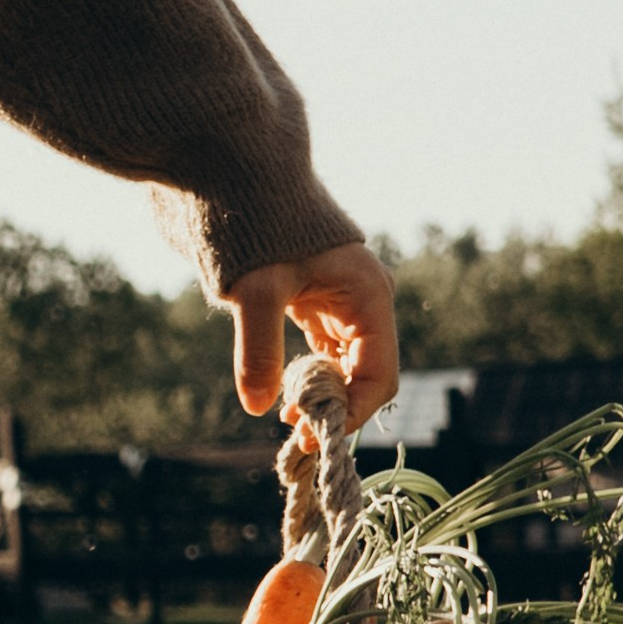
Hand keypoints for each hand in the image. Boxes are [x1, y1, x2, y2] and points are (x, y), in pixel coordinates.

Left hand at [225, 242, 398, 444]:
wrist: (244, 187)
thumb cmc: (260, 230)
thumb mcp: (257, 290)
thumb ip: (258, 348)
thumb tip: (256, 406)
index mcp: (370, 297)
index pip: (378, 376)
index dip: (351, 412)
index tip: (315, 436)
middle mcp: (368, 305)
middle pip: (367, 378)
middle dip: (335, 409)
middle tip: (298, 435)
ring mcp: (348, 308)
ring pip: (347, 371)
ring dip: (322, 399)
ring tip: (289, 421)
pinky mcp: (324, 311)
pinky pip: (328, 359)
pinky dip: (311, 382)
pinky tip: (287, 401)